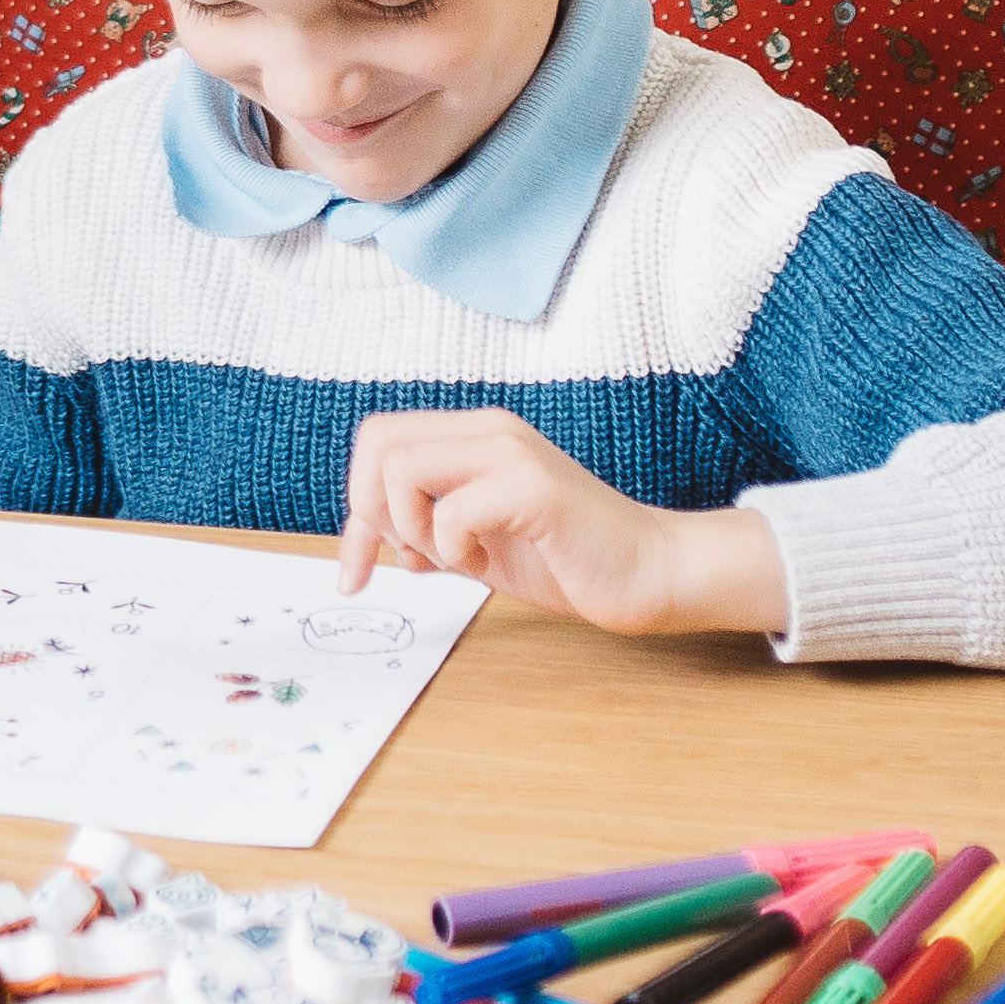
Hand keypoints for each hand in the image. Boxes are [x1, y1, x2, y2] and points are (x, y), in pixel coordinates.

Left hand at [337, 408, 785, 640]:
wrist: (648, 573)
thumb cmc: (568, 558)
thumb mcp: (479, 543)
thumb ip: (430, 530)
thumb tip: (377, 539)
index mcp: (474, 437)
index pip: (379, 442)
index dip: (356, 508)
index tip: (358, 571)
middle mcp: (490, 430)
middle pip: (377, 442)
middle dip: (370, 511)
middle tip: (407, 558)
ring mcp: (512, 453)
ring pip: (401, 468)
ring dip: (412, 529)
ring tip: (456, 558)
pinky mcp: (534, 487)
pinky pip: (452, 510)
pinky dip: (452, 549)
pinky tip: (483, 564)